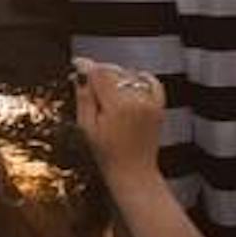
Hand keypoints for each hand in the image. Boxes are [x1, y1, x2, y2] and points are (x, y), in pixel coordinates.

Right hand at [73, 57, 165, 181]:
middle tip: (86, 79)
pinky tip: (131, 80)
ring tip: (105, 86)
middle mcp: (137, 100)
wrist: (133, 172)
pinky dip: (141, 78)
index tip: (77, 64)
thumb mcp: (86, 127)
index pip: (99, 72)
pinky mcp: (158, 108)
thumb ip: (84, 97)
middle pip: (114, 70)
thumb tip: (79, 73)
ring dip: (116, 75)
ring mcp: (150, 103)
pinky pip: (152, 83)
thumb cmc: (108, 155)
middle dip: (99, 71)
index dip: (85, 66)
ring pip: (130, 74)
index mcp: (117, 105)